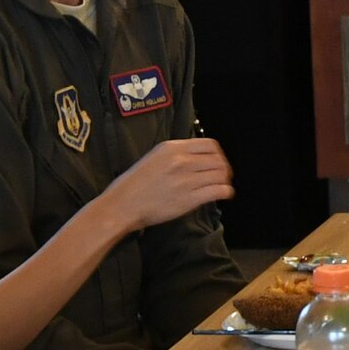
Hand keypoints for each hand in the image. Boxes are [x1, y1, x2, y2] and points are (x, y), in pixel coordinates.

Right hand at [100, 138, 234, 231]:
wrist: (123, 204)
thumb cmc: (135, 184)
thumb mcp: (155, 157)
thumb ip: (176, 155)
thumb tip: (197, 158)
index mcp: (172, 148)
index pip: (210, 145)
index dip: (218, 154)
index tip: (217, 162)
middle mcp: (181, 161)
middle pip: (218, 160)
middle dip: (224, 169)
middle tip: (222, 177)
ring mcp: (186, 180)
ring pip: (220, 175)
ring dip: (225, 180)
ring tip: (222, 186)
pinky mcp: (189, 198)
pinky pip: (217, 191)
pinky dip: (225, 192)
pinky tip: (224, 194)